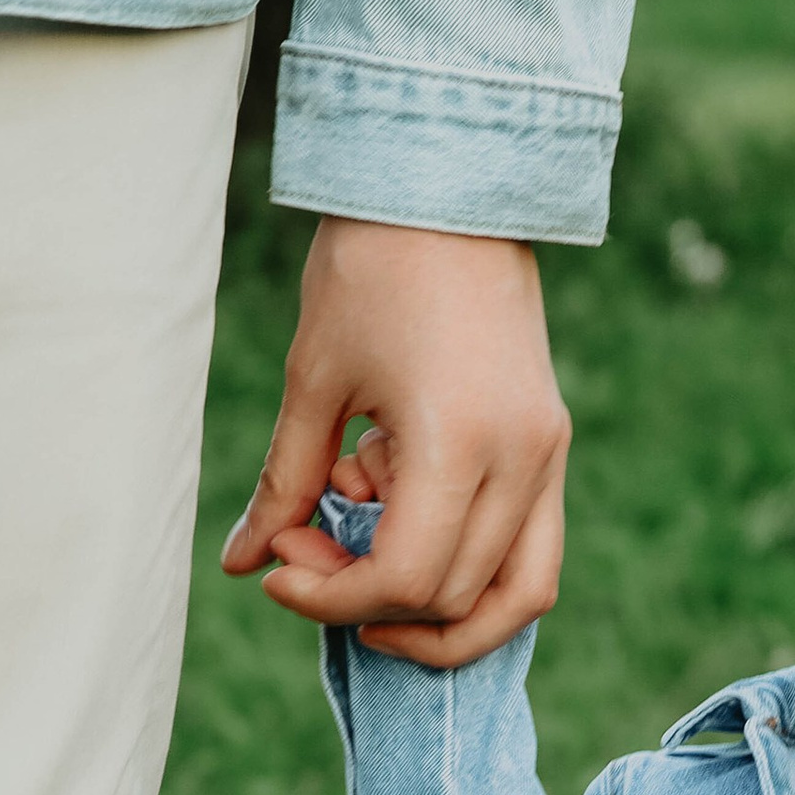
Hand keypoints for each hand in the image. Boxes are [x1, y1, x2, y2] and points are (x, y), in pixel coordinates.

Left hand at [222, 220, 568, 665]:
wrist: (451, 185)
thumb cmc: (371, 268)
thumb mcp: (314, 379)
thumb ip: (283, 481)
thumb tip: (242, 563)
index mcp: (459, 442)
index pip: (407, 579)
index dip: (333, 599)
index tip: (278, 569)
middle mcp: (523, 461)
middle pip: (455, 599)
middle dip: (369, 597)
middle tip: (304, 547)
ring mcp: (550, 457)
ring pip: (515, 596)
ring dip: (435, 609)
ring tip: (366, 567)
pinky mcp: (552, 446)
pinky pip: (530, 553)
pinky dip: (469, 570)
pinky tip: (400, 518)